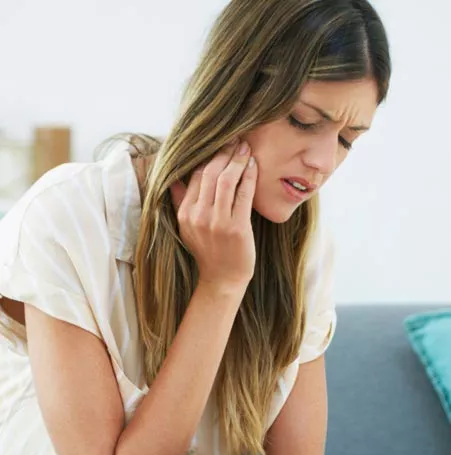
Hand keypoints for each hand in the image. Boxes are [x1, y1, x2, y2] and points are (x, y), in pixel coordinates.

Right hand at [170, 139, 257, 288]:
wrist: (222, 278)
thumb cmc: (208, 251)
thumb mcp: (187, 227)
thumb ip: (180, 201)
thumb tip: (172, 178)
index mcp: (185, 213)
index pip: (194, 176)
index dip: (208, 156)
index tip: (220, 143)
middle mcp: (198, 216)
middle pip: (209, 173)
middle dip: (223, 152)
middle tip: (235, 138)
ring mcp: (217, 222)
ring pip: (226, 180)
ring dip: (237, 160)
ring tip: (245, 147)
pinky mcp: (237, 227)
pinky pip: (243, 194)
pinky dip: (249, 176)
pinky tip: (253, 165)